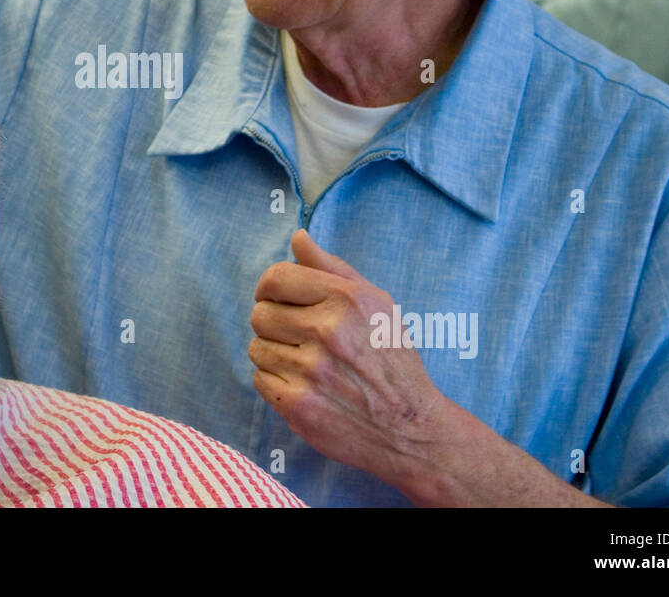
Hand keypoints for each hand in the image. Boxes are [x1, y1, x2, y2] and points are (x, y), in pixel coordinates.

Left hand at [249, 229, 452, 497]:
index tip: (279, 300)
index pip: (275, 278)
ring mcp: (310, 370)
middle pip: (260, 314)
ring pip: (257, 347)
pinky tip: (305, 385)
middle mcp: (327, 331)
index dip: (270, 288)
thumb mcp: (376, 304)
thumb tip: (297, 238)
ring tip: (306, 363)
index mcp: (346, 299)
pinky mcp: (297, 405)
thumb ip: (332, 268)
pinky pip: (259, 379)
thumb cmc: (393, 359)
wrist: (411, 428)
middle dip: (274, 323)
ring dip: (275, 354)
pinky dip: (277, 382)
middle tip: (298, 336)